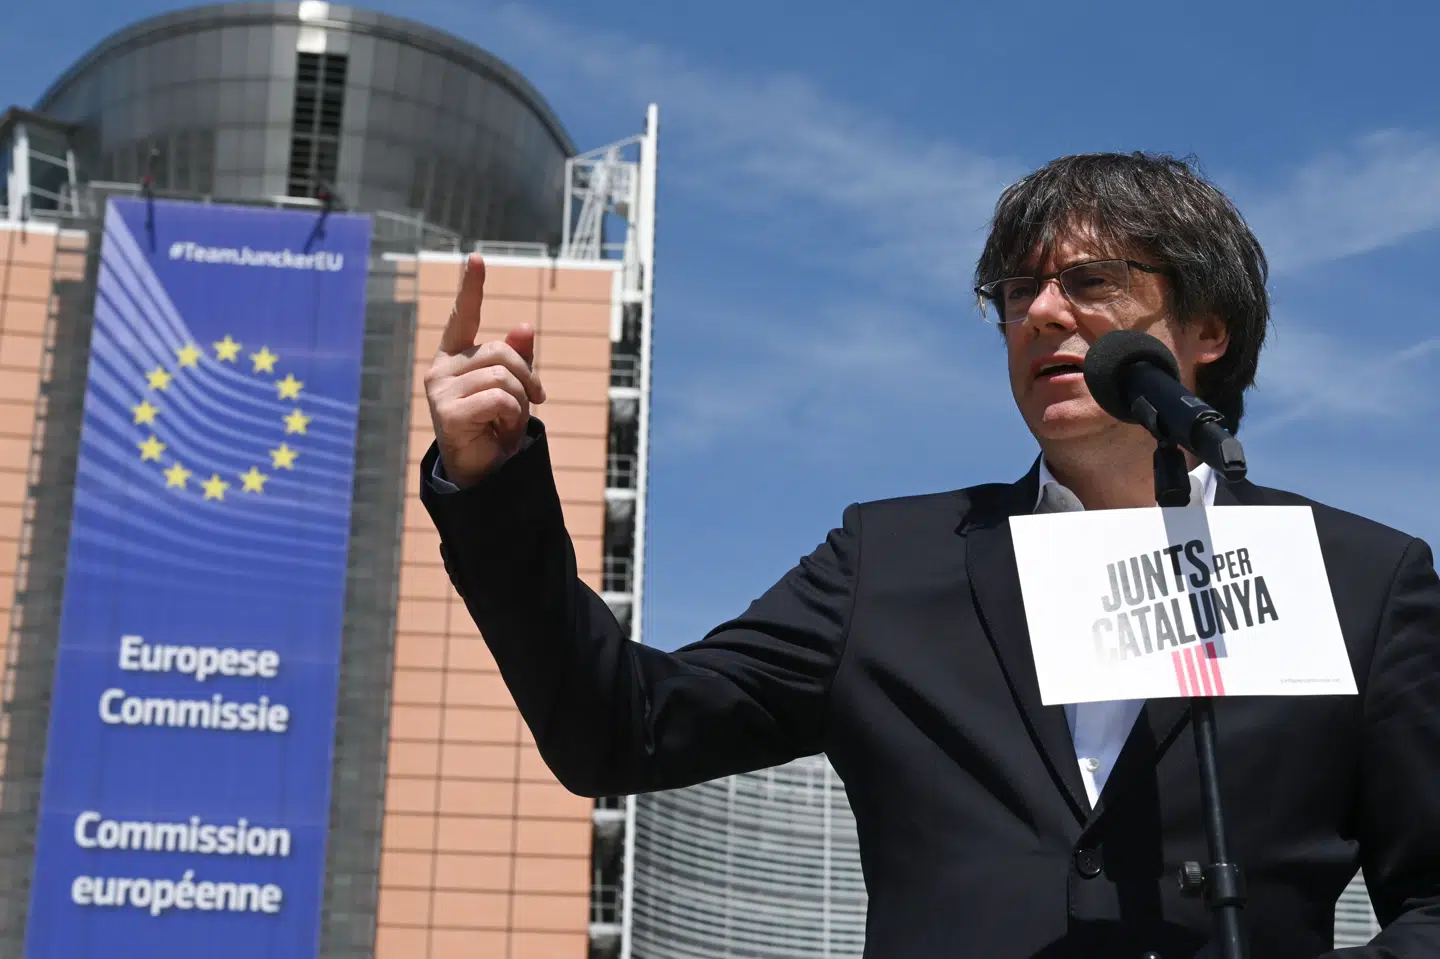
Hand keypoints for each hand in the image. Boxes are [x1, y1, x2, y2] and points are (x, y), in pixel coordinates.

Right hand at [424, 253, 546, 486]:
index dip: (471, 287)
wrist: (483, 472)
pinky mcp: (447, 413)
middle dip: (527, 376)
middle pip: (501, 352)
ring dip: (520, 402)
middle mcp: (441, 369)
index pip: (464, 316)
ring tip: (509, 419)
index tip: (477, 258)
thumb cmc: (495, 426)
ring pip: (503, 377)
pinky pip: (499, 399)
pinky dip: (512, 414)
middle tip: (535, 401)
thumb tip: (524, 325)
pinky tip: (499, 427)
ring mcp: (440, 391)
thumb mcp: (513, 388)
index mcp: (455, 357)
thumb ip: (518, 358)